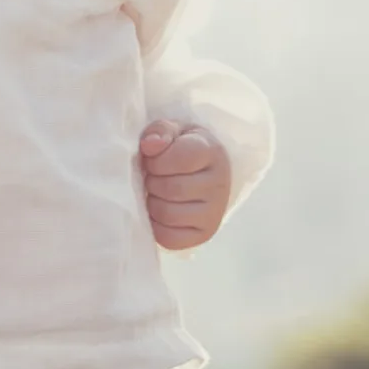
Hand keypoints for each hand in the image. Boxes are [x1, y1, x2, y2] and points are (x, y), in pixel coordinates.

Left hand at [139, 121, 232, 249]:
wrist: (204, 173)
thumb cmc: (182, 149)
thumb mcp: (174, 131)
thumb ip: (160, 130)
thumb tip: (149, 146)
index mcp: (212, 152)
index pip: (179, 158)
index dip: (156, 160)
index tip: (153, 159)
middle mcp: (219, 184)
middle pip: (170, 188)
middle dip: (152, 182)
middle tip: (154, 177)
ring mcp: (215, 213)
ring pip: (167, 214)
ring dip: (153, 203)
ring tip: (158, 193)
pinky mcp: (204, 234)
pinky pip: (169, 238)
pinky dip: (156, 226)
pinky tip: (160, 212)